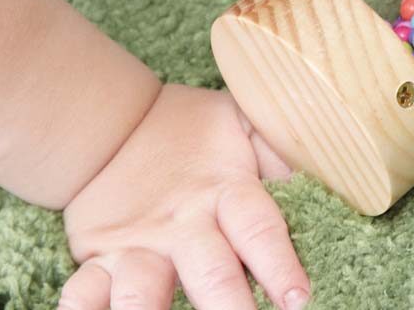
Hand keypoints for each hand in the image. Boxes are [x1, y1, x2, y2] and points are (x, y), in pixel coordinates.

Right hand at [59, 85, 309, 309]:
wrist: (117, 124)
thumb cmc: (195, 133)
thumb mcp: (243, 123)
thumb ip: (280, 149)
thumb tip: (329, 167)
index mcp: (226, 190)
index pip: (257, 229)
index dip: (278, 263)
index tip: (297, 298)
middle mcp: (184, 224)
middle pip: (209, 272)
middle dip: (227, 307)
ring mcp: (140, 245)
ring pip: (141, 290)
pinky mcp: (100, 259)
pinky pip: (83, 292)